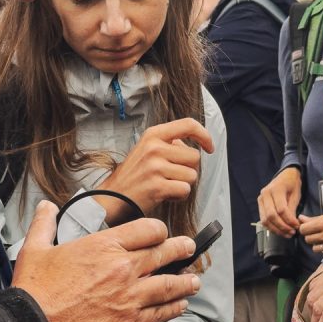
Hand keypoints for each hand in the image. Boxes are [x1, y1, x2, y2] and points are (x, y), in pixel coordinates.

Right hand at [13, 201, 199, 321]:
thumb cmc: (34, 292)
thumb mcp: (35, 249)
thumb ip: (44, 224)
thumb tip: (45, 206)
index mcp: (104, 245)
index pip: (148, 229)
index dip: (158, 231)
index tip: (161, 234)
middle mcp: (123, 268)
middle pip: (165, 254)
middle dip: (182, 250)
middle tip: (190, 249)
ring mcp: (130, 297)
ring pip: (170, 285)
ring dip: (185, 282)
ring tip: (194, 281)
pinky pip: (161, 313)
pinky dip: (173, 308)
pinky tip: (179, 306)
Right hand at [98, 118, 214, 223]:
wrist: (113, 197)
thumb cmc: (133, 175)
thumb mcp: (147, 149)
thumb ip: (169, 144)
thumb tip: (194, 146)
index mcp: (153, 134)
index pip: (188, 125)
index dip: (204, 135)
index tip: (209, 147)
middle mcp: (154, 148)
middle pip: (195, 157)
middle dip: (189, 169)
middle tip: (171, 175)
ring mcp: (155, 167)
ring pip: (192, 175)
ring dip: (183, 184)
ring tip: (166, 185)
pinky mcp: (157, 186)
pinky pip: (185, 190)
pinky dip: (179, 196)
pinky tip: (165, 194)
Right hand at [258, 166, 301, 235]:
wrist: (285, 176)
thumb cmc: (292, 184)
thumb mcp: (296, 195)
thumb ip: (292, 209)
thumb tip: (292, 224)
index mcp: (276, 189)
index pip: (281, 209)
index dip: (289, 220)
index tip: (296, 226)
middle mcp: (265, 194)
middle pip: (271, 216)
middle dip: (282, 227)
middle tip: (292, 232)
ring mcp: (261, 199)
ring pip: (265, 220)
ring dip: (276, 229)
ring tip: (287, 234)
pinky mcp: (260, 204)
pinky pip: (263, 219)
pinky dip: (271, 227)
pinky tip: (280, 230)